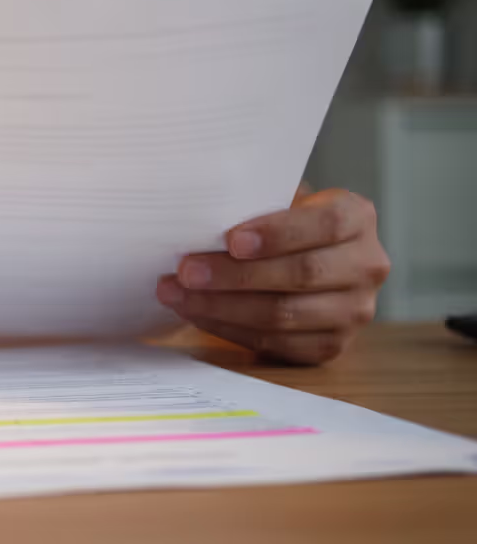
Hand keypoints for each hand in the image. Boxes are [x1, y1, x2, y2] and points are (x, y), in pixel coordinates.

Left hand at [157, 187, 389, 364]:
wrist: (300, 259)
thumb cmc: (280, 223)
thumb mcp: (278, 200)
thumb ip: (255, 203)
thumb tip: (201, 212)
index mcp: (357, 218)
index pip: (326, 224)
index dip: (278, 234)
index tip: (231, 241)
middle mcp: (367, 265)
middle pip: (302, 274)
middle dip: (236, 275)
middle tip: (187, 272)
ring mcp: (355, 311)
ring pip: (284, 314)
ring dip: (222, 306)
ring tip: (177, 295)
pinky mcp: (331, 345)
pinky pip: (275, 343)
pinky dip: (229, 328)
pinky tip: (197, 314)